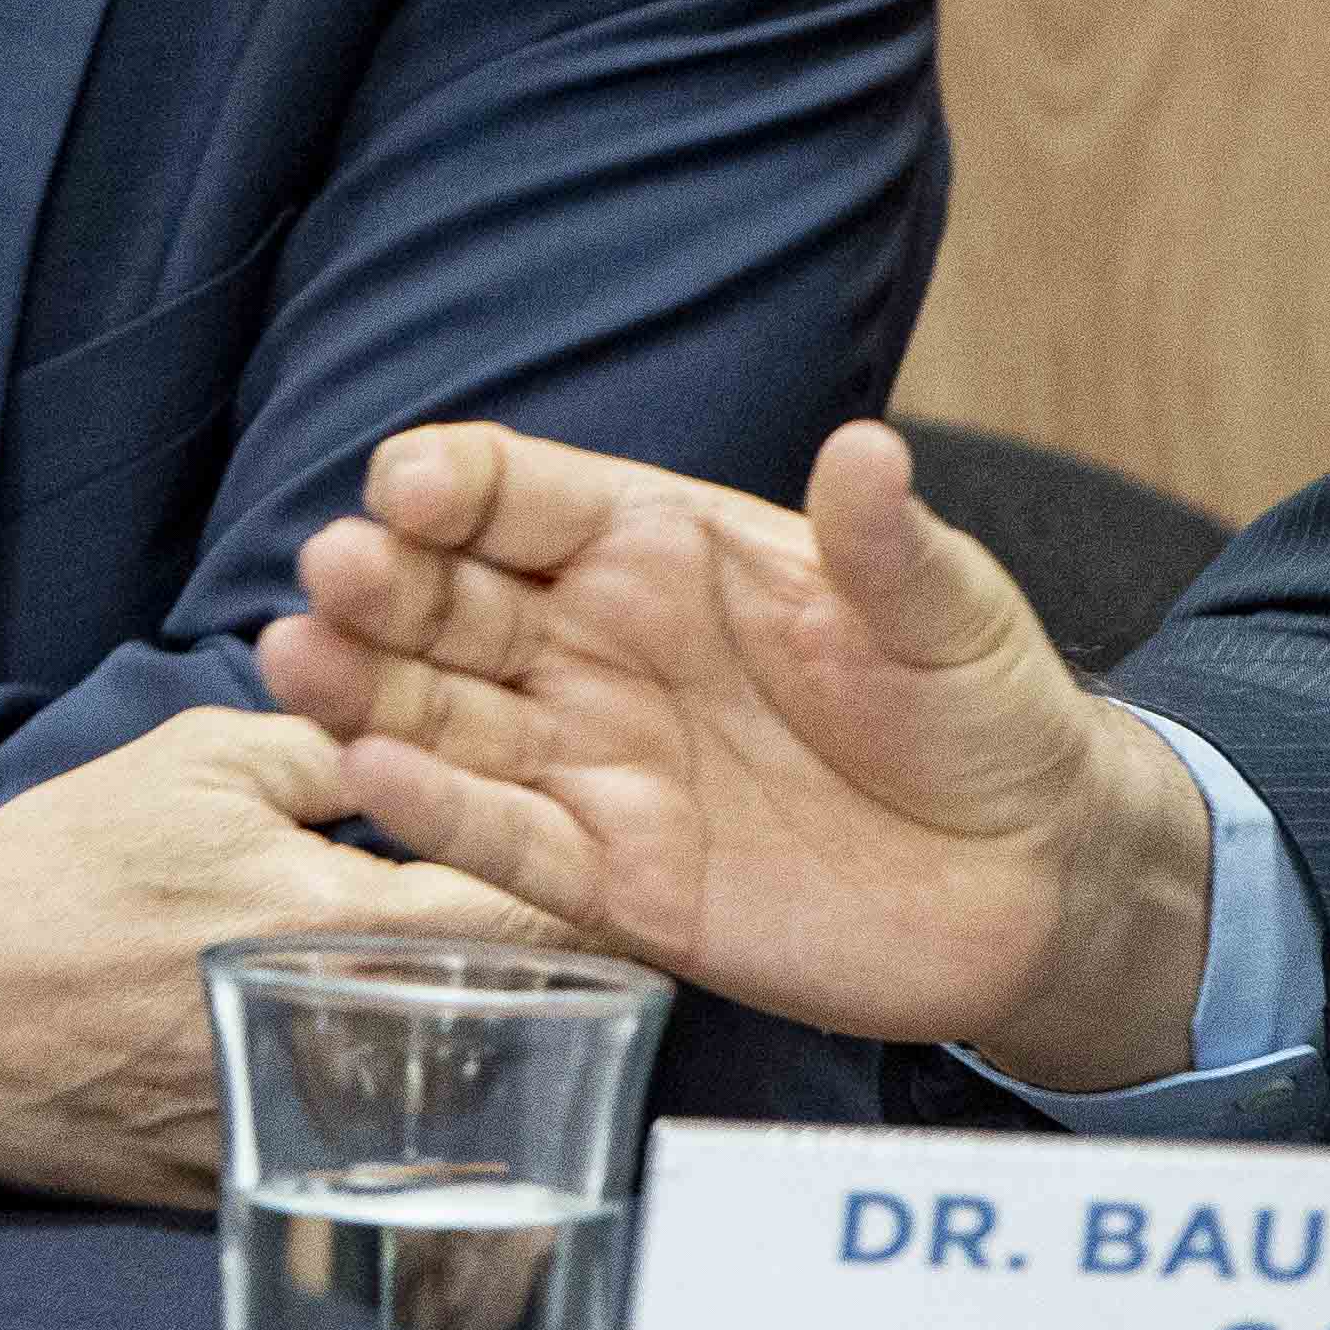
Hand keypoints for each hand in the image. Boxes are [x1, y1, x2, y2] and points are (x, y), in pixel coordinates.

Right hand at [0, 703, 572, 1205]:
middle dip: (551, 992)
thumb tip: (413, 758)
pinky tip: (363, 1074)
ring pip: (440, 1110)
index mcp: (340, 926)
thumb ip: (331, 751)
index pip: (538, 926)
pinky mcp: (248, 1187)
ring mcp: (298, 1135)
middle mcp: (339, 1047)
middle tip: (567, 952)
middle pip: (513, 1032)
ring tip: (476, 1013)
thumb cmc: (57, 870)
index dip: (599, 902)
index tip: (623, 884)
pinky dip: (378, 1120)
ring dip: (470, 1062)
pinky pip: (352, 1159)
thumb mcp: (196, 761)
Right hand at [258, 418, 1217, 1090]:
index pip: (522, 495)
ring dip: (365, 689)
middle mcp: (597, 646)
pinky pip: (501, 840)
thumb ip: (887, 544)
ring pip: (443, 714)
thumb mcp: (949, 613)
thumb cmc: (983, 713)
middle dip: (381, 584)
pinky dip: (434, 812)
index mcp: (659, 549)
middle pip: (451, 601)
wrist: (1034, 880)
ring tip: (295, 667)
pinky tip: (373, 777)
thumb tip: (868, 449)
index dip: (455, 483)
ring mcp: (592, 761)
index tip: (409, 485)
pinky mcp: (608, 877)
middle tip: (330, 578)